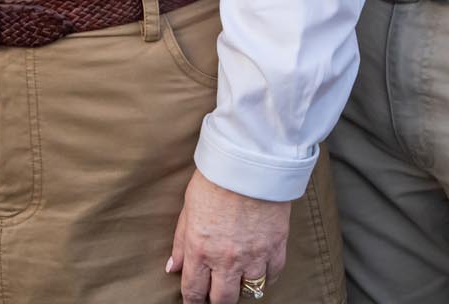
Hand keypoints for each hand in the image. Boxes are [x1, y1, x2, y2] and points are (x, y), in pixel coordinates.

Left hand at [167, 167, 289, 301]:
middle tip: (217, 293)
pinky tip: (259, 269)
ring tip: (238, 278)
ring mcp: (253, 256)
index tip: (195, 302)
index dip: (193, 302)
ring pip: (248, 292)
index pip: (194, 291)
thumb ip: (181, 240)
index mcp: (200, 248)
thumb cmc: (215, 177)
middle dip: (217, 299)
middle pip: (222, 300)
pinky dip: (266, 276)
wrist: (249, 159)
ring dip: (241, 287)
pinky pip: (272, 276)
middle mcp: (226, 259)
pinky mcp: (275, 247)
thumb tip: (173, 267)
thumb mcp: (188, 206)